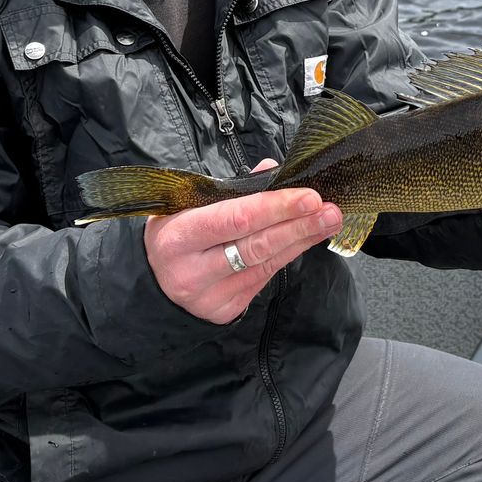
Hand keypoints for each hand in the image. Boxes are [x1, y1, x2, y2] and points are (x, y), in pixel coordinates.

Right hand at [144, 160, 341, 323]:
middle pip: (256, 245)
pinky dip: (286, 255)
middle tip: (329, 210)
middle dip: (298, 226)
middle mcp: (192, 271)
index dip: (276, 208)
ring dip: (302, 240)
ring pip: (265, 263)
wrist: (151, 282)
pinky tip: (305, 240)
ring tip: (328, 222)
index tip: (309, 197)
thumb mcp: (187, 205)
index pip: (235, 219)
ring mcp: (210, 295)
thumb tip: (272, 170)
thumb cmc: (174, 232)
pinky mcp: (225, 310)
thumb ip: (230, 189)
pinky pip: (263, 278)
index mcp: (177, 236)